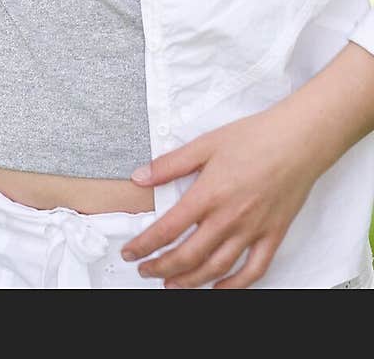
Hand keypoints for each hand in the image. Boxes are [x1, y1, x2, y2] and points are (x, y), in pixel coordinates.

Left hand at [121, 102, 320, 288]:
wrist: (297, 140)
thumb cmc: (253, 137)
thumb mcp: (205, 143)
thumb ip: (170, 164)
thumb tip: (140, 176)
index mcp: (208, 194)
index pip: (167, 229)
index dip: (144, 246)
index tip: (130, 253)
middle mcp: (228, 218)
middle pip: (188, 256)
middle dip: (161, 267)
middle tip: (146, 270)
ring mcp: (252, 231)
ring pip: (216, 268)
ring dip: (191, 281)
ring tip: (172, 284)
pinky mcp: (273, 236)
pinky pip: (253, 271)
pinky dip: (234, 286)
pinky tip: (219, 289)